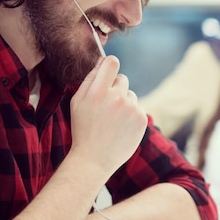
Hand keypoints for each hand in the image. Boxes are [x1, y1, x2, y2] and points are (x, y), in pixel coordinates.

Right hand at [69, 56, 147, 175]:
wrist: (95, 158)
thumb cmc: (83, 129)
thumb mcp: (77, 102)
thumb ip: (89, 79)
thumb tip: (102, 61)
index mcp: (97, 92)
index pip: (112, 63)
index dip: (110, 64)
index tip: (108, 69)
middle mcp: (117, 97)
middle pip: (122, 78)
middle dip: (115, 88)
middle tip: (105, 105)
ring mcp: (131, 108)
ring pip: (130, 95)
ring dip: (123, 102)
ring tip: (112, 120)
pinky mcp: (142, 118)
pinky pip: (137, 108)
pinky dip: (131, 115)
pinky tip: (121, 127)